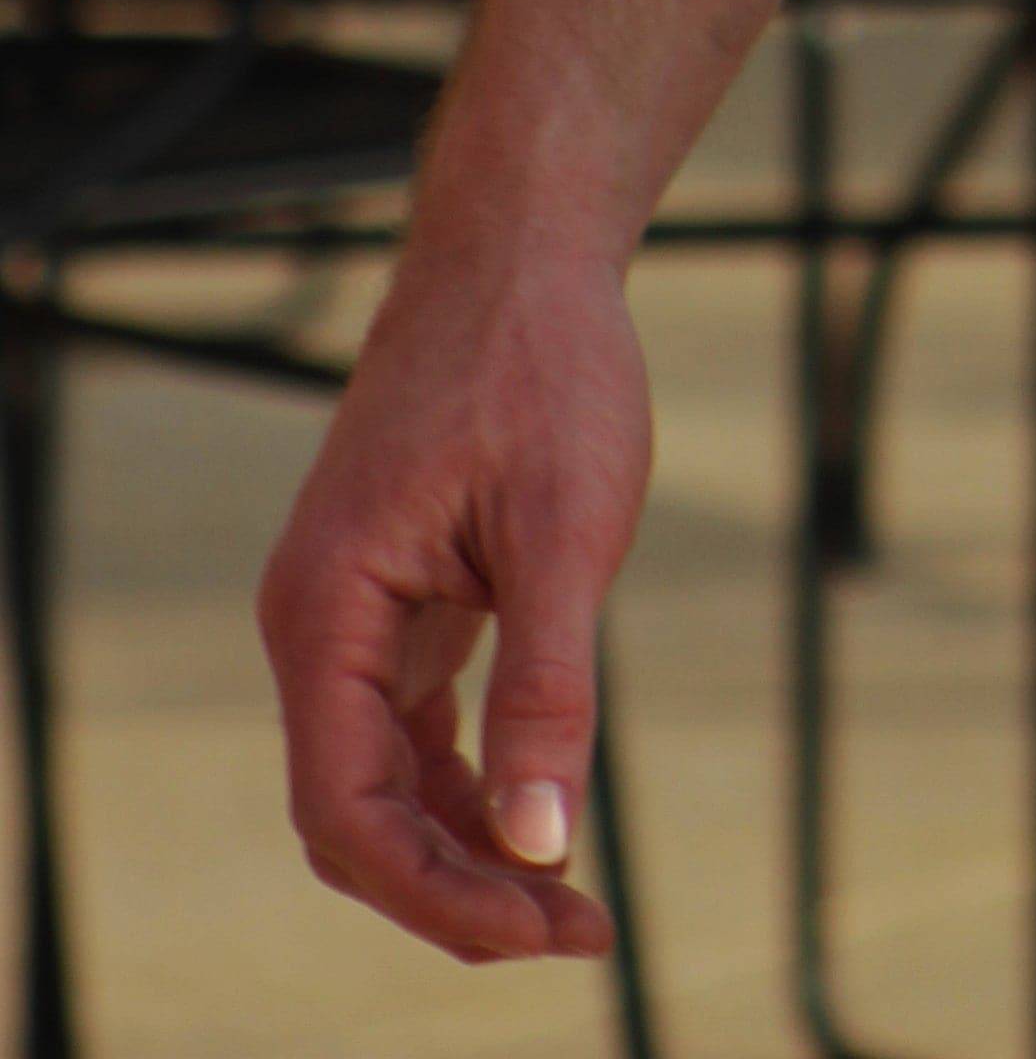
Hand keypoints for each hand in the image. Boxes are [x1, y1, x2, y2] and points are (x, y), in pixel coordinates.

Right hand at [258, 227, 652, 963]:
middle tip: (576, 930)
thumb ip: (547, 687)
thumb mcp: (564, 529)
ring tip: (572, 899)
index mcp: (325, 614)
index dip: (440, 896)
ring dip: (468, 848)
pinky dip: (469, 782)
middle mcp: (317, 625)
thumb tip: (544, 844)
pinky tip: (539, 813)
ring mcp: (354, 614)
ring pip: (385, 781)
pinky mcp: (399, 597)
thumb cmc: (542, 363)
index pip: (350, 814)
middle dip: (458, 891)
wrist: (523, 246)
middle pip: (358, 816)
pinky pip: (412, 728)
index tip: (543, 931)